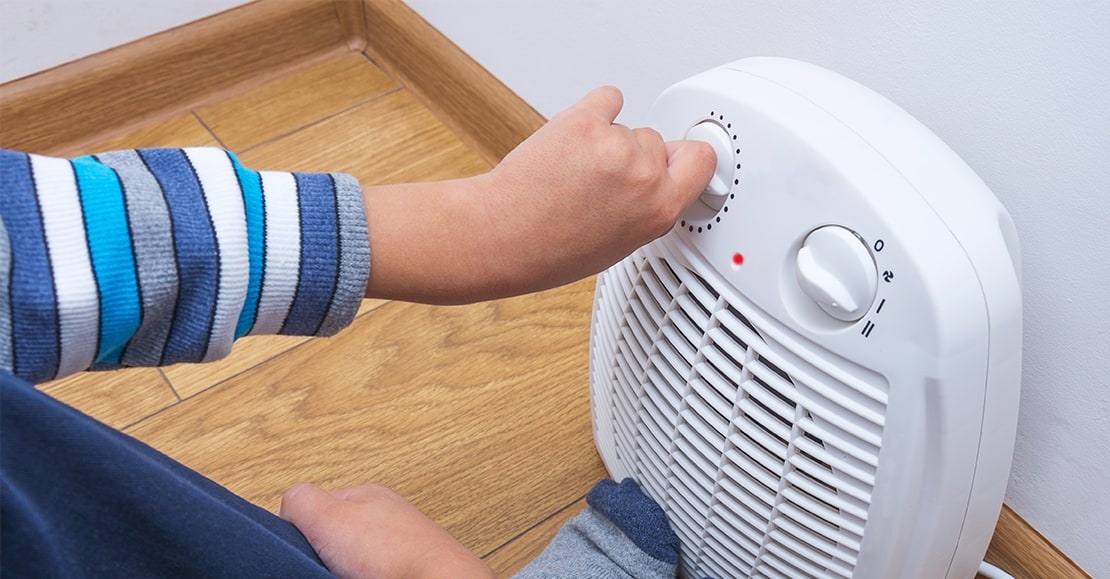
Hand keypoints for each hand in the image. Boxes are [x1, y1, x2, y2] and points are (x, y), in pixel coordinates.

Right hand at [279, 483, 493, 578]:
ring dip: (342, 572)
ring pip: (353, 563)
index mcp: (368, 497)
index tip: (300, 548)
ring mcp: (397, 550)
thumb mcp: (329, 514)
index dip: (303, 531)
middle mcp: (385, 519)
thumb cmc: (394, 554)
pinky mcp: (404, 573)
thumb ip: (301, 501)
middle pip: (335, 538)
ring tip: (343, 578)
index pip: (319, 507)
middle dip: (324, 555)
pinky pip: (373, 575)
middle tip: (324, 567)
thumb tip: (286, 510)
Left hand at [362, 86, 714, 303]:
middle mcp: (643, 176)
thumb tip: (658, 181)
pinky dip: (594, 110)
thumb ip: (649, 207)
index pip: (702, 161)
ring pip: (627, 126)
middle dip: (634, 156)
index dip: (687, 159)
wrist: (501, 235)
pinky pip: (606, 98)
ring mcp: (615, 145)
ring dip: (606, 139)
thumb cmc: (550, 250)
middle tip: (601, 179)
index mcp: (659, 211)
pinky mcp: (585, 120)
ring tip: (574, 171)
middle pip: (657, 143)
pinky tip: (574, 136)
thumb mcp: (620, 245)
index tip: (681, 156)